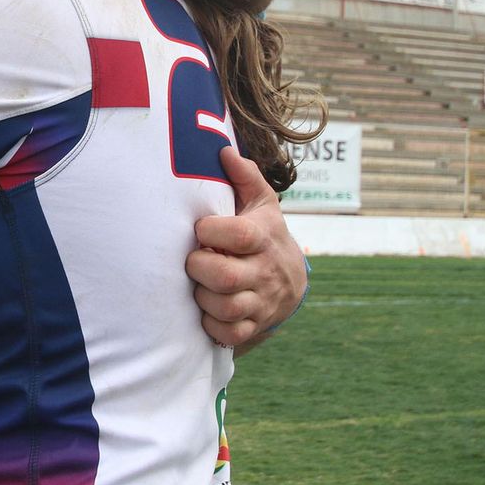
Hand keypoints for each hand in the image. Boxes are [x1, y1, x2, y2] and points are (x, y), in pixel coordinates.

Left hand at [186, 147, 306, 352]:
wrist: (291, 280)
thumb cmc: (263, 234)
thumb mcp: (261, 203)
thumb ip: (244, 177)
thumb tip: (224, 151)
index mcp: (263, 237)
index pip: (239, 235)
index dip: (212, 231)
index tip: (200, 228)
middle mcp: (264, 271)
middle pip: (226, 278)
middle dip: (199, 268)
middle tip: (193, 260)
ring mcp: (260, 301)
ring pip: (225, 307)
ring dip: (202, 297)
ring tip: (198, 284)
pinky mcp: (254, 325)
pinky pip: (229, 333)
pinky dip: (212, 324)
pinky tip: (207, 308)